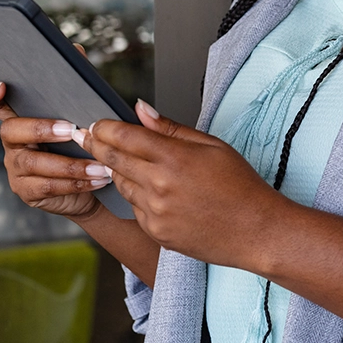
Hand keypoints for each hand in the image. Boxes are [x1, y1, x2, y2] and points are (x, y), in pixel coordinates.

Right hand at [0, 80, 112, 219]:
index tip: (0, 86)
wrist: (90, 186)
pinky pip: (47, 187)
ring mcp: (16, 168)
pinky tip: (97, 179)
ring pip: (34, 164)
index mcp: (21, 118)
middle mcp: (13, 142)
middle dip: (41, 129)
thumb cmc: (81, 145)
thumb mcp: (80, 115)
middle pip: (12, 131)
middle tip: (72, 130)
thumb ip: (74, 85)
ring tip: (99, 165)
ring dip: (70, 164)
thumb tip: (76, 50)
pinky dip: (75, 183)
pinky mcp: (27, 191)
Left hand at [76, 100, 286, 269]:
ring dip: (117, 170)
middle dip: (96, 145)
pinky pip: (134, 208)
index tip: (96, 123)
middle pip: (113, 160)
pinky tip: (152, 190)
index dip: (104, 128)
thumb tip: (140, 110)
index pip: (124, 137)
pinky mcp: (155, 232)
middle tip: (86, 136)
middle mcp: (159, 186)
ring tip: (121, 160)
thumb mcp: (212, 146)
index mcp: (174, 159)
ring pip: (121, 184)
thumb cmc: (240, 185)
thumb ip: (170, 128)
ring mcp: (155, 212)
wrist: (256, 231)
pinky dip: (136, 195)